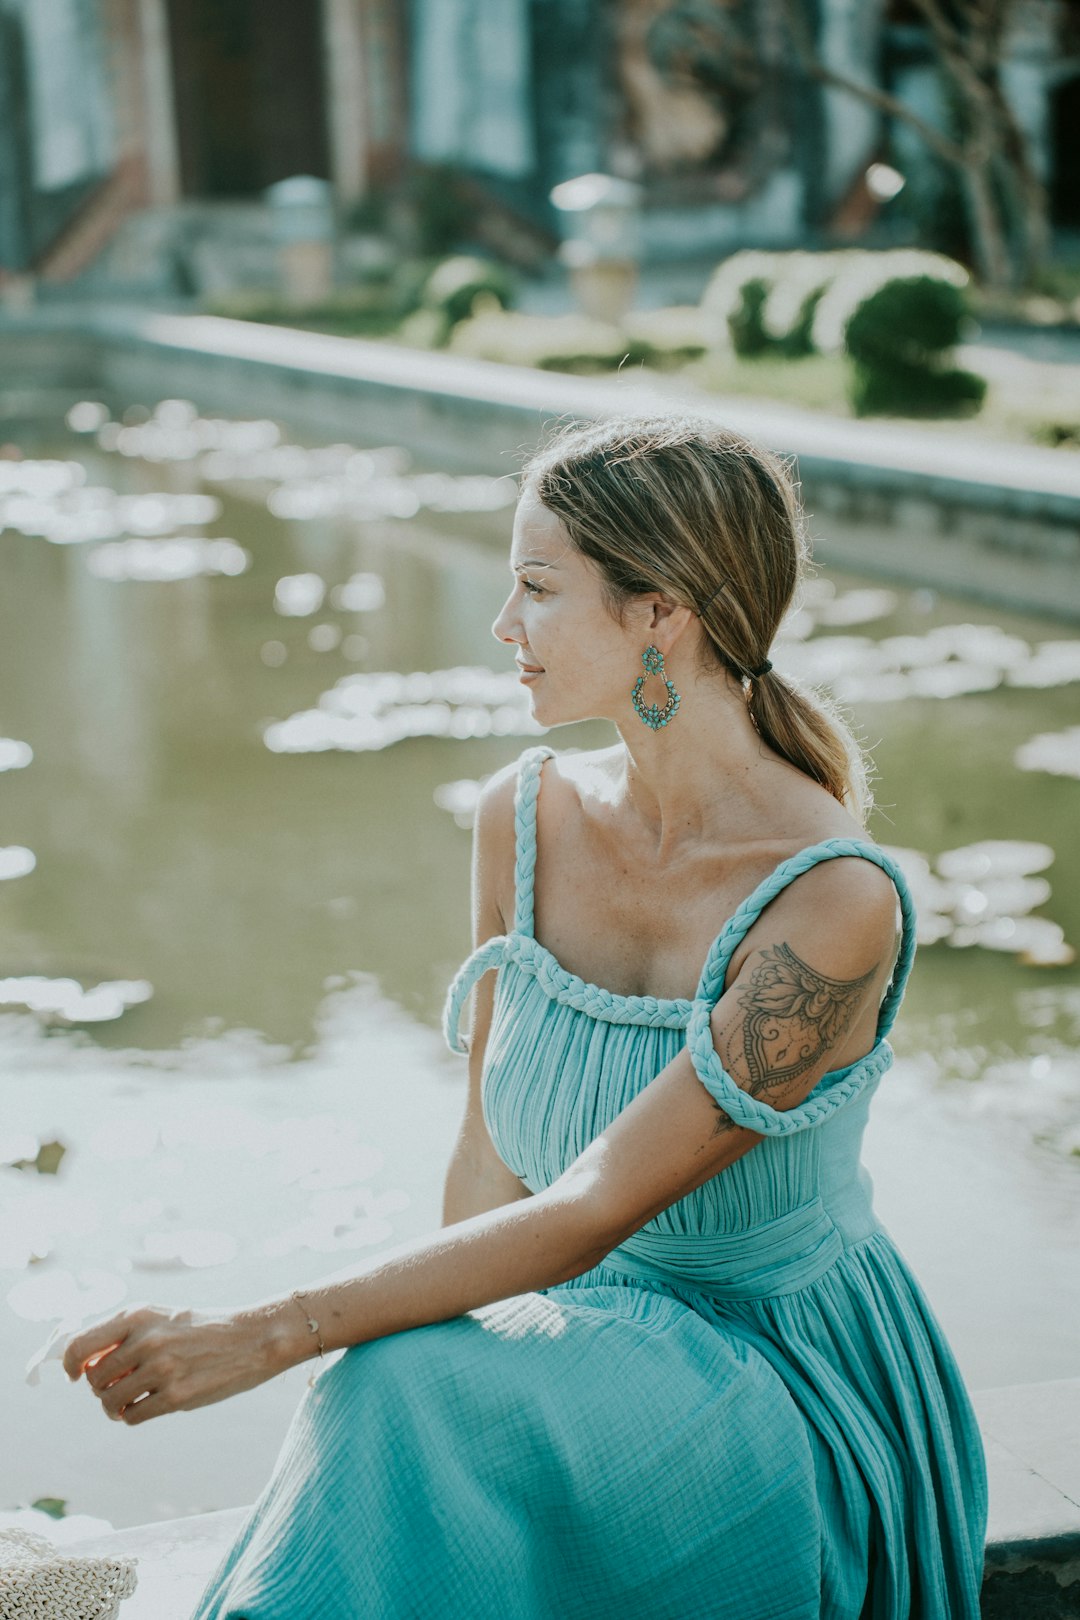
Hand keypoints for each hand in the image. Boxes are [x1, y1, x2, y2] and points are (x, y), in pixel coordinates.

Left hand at [61, 1303, 285, 1425]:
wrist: (253, 1338)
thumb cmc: (202, 1328)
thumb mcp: (161, 1317)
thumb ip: (123, 1335)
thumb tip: (83, 1365)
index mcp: (137, 1315)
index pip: (79, 1345)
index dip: (69, 1364)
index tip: (75, 1374)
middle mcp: (146, 1340)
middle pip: (95, 1380)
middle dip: (102, 1388)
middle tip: (120, 1386)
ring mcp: (162, 1369)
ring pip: (110, 1402)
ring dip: (116, 1406)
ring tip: (133, 1400)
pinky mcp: (176, 1396)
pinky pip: (132, 1417)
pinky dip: (134, 1415)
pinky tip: (150, 1405)